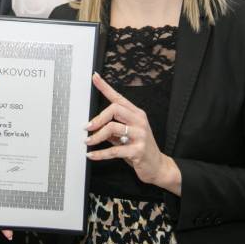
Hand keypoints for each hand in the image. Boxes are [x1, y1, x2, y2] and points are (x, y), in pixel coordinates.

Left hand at [85, 72, 181, 193]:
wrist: (157, 166)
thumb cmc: (140, 148)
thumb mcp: (126, 135)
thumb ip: (112, 128)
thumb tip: (93, 125)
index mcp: (136, 114)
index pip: (118, 97)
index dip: (105, 87)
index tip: (95, 77)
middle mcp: (139, 121)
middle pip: (114, 109)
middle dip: (98, 119)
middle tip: (87, 128)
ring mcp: (140, 135)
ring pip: (112, 128)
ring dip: (96, 136)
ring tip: (89, 142)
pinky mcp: (138, 150)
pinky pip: (114, 150)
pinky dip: (100, 153)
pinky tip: (92, 155)